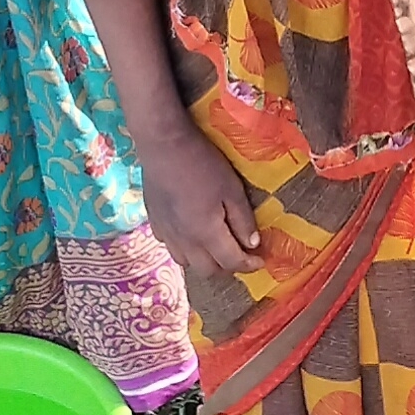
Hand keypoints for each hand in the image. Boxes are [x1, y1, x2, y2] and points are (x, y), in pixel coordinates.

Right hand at [142, 127, 259, 282]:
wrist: (164, 144)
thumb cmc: (202, 163)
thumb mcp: (232, 189)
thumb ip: (243, 219)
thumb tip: (252, 244)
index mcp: (206, 233)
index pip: (231, 262)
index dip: (249, 265)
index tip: (260, 260)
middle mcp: (185, 241)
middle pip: (207, 270)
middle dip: (227, 268)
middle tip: (239, 255)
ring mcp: (166, 232)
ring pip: (186, 263)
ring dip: (204, 261)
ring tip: (215, 248)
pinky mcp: (154, 221)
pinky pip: (170, 246)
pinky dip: (184, 248)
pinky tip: (189, 234)